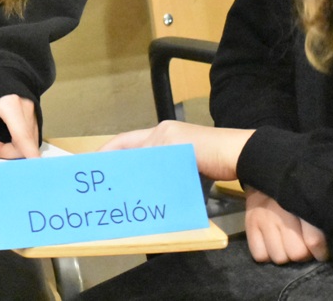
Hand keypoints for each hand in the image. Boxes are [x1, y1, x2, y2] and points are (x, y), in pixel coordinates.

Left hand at [0, 94, 39, 164]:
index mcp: (10, 104)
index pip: (22, 135)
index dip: (29, 152)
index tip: (36, 164)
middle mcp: (26, 106)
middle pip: (25, 142)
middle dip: (8, 151)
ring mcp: (34, 109)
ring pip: (31, 141)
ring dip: (15, 147)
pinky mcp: (36, 113)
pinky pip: (32, 135)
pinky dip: (21, 142)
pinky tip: (9, 136)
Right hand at [99, 120, 253, 181]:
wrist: (239, 156)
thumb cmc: (205, 148)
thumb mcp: (171, 146)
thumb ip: (149, 157)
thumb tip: (128, 170)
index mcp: (160, 132)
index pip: (125, 141)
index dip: (107, 153)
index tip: (92, 167)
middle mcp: (167, 140)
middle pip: (137, 156)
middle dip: (122, 169)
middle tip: (107, 186)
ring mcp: (180, 155)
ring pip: (151, 170)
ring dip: (140, 181)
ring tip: (125, 195)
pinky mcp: (191, 169)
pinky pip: (167, 179)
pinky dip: (158, 187)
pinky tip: (152, 198)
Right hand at [245, 189, 328, 262]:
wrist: (267, 177)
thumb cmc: (294, 193)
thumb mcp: (310, 200)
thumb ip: (318, 223)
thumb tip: (322, 248)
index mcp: (302, 204)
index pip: (313, 240)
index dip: (320, 252)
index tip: (321, 252)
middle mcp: (281, 212)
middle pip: (296, 253)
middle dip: (302, 254)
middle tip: (301, 246)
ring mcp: (263, 219)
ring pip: (279, 257)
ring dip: (284, 256)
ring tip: (285, 245)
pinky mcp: (249, 225)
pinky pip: (260, 255)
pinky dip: (266, 254)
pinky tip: (270, 244)